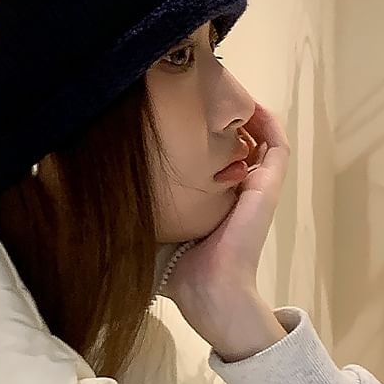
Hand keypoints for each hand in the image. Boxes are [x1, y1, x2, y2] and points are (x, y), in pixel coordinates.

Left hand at [160, 102, 289, 356]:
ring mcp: (257, 188)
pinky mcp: (267, 187)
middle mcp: (239, 189)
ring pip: (263, 139)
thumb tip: (106, 193)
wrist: (209, 291)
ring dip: (251, 116)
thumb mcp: (158, 230)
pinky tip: (251, 106)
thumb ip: (142, 211)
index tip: (184, 112)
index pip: (218, 157)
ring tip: (230, 93)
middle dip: (227, 117)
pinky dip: (269, 124)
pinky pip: (277, 148)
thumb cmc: (180, 270)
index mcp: (218, 199)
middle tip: (206, 95)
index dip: (207, 132)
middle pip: (241, 142)